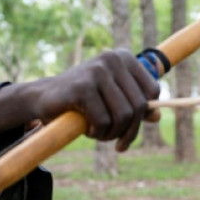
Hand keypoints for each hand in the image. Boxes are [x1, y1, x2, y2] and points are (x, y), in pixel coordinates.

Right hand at [33, 49, 160, 150]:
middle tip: (116, 142)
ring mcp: (96, 71)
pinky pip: (103, 120)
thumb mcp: (111, 99)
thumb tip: (158, 116)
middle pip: (139, 105)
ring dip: (112, 133)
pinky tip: (87, 129)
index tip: (130, 129)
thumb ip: (134, 105)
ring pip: (123, 115)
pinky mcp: (82, 87)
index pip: (152, 90)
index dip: (144, 115)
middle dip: (129, 130)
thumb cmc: (80, 100)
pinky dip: (97, 132)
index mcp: (122, 57)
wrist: (41, 98)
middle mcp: (111, 60)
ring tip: (99, 134)